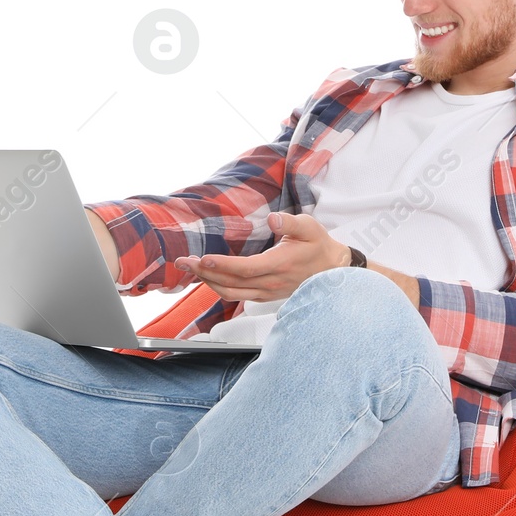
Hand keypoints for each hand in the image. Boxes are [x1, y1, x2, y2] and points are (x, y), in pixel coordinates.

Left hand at [173, 211, 347, 302]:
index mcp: (280, 265)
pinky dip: (219, 287)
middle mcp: (271, 282)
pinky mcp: (265, 295)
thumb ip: (291, 223)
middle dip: (204, 273)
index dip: (221, 266)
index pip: (244, 269)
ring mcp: (267, 292)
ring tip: (190, 269)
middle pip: (231, 284)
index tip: (201, 259)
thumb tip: (275, 219)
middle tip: (183, 262)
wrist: (332, 270)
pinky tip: (208, 277)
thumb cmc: (319, 245)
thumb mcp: (310, 227)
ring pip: (231, 293)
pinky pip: (237, 295)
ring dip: (208, 282)